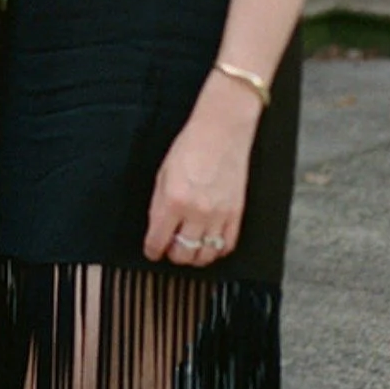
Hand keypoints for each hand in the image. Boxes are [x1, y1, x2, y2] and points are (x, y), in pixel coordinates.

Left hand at [143, 81, 255, 266]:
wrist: (221, 132)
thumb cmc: (191, 146)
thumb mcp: (162, 174)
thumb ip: (159, 204)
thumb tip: (157, 229)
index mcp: (174, 201)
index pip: (158, 240)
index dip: (152, 250)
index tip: (152, 251)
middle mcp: (197, 212)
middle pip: (183, 254)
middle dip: (173, 254)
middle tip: (170, 248)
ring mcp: (219, 215)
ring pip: (206, 255)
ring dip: (195, 256)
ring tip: (189, 247)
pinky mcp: (237, 214)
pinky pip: (227, 246)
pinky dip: (217, 250)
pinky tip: (209, 242)